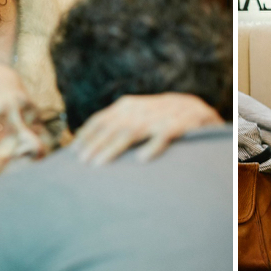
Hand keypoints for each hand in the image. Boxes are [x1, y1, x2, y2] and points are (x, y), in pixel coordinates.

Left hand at [73, 91, 219, 166]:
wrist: (198, 110)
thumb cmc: (159, 120)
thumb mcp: (136, 118)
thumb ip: (115, 127)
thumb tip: (83, 145)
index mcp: (128, 106)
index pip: (102, 119)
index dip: (87, 134)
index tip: (72, 153)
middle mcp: (142, 108)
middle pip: (114, 126)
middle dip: (96, 143)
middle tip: (82, 162)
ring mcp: (161, 115)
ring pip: (133, 130)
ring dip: (114, 147)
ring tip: (99, 164)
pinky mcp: (181, 124)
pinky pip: (165, 134)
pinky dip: (153, 145)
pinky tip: (142, 160)